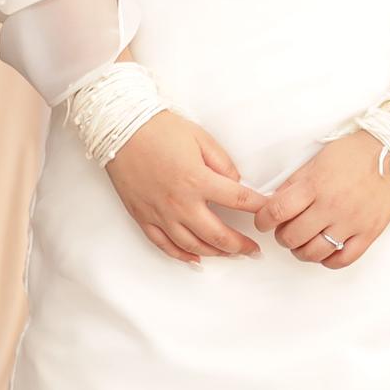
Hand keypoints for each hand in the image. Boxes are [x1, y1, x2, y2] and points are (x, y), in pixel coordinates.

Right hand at [104, 113, 268, 264]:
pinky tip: (195, 259)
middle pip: (218, 234)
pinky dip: (181, 256)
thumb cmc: (160, 129)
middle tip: (254, 249)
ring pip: (192, 246)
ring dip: (215, 254)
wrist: (120, 129)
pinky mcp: (143, 217)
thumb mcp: (201, 139)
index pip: (238, 201)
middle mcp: (180, 203)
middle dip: (240, 245)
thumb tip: (236, 182)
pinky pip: (164, 245)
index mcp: (198, 180)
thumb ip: (223, 163)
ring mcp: (160, 214)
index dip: (258, 208)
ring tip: (230, 255)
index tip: (269, 213)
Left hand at [260, 133, 389, 271]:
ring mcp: (350, 222)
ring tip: (303, 243)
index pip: (276, 212)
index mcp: (314, 185)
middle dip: (282, 236)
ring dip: (301, 251)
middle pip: (292, 237)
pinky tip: (325, 251)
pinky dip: (328, 260)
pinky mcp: (368, 233)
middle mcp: (330, 206)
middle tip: (286, 230)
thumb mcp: (317, 160)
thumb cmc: (353, 153)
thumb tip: (274, 203)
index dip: (263, 221)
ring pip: (314, 253)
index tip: (264, 222)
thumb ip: (295, 183)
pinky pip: (342, 260)